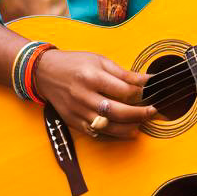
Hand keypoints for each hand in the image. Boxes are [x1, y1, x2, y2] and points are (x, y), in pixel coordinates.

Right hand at [34, 50, 153, 140]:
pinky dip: (112, 134)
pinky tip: (123, 131)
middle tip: (152, 112)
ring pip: (108, 126)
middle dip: (139, 114)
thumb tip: (146, 81)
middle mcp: (84, 96)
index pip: (124, 91)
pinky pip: (96, 133)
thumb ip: (124, 73)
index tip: (150, 93)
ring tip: (140, 125)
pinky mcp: (73, 121)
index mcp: (92, 77)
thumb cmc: (74, 64)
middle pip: (118, 111)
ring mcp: (78, 111)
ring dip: (128, 128)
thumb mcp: (99, 60)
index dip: (141, 94)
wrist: (44, 72)